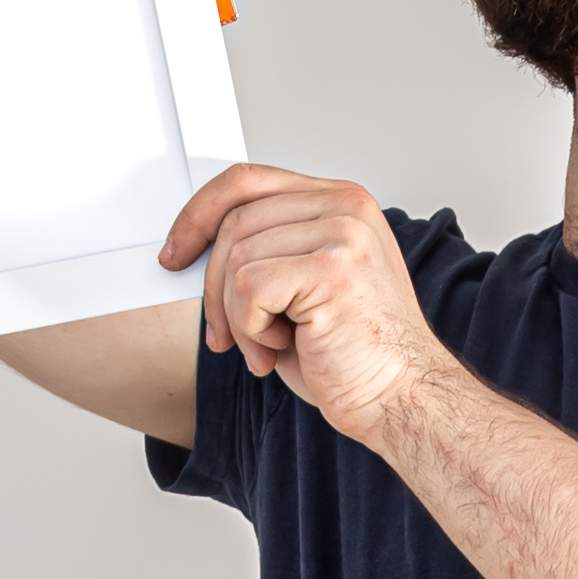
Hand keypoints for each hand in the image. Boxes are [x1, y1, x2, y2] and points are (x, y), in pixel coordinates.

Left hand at [165, 168, 442, 439]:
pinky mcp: (332, 269)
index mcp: (341, 202)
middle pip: (235, 221)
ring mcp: (342, 234)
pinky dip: (251, 329)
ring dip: (238, 317)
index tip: (176, 252)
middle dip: (214, 287)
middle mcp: (345, 207)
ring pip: (237, 257)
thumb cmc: (353, 353)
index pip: (248, 181)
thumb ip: (267, 249)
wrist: (402, 397)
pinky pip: (248, 287)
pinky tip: (283, 347)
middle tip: (226, 335)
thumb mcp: (303, 285)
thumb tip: (195, 246)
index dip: (200, 214)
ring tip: (270, 346)